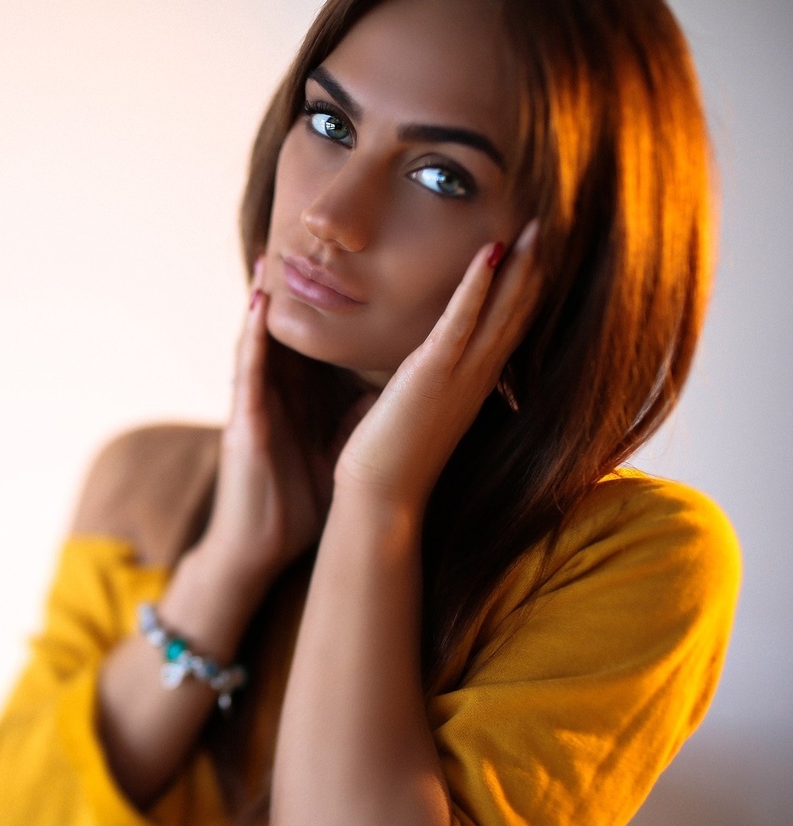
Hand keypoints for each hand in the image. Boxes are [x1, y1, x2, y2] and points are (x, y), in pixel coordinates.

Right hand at [195, 259, 335, 593]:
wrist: (262, 550)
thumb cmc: (298, 504)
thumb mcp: (339, 449)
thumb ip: (357, 416)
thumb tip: (398, 389)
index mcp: (304, 400)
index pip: (322, 342)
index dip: (338, 306)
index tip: (363, 268)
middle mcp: (279, 394)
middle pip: (292, 330)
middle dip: (301, 289)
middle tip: (315, 239)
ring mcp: (257, 403)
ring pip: (264, 339)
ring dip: (267, 297)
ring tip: (276, 252)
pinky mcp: (243, 419)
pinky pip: (246, 368)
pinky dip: (250, 333)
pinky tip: (257, 301)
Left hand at [334, 221, 542, 514]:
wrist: (380, 497)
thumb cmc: (390, 455)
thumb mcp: (416, 407)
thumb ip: (425, 382)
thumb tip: (414, 371)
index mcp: (474, 383)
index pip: (510, 326)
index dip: (526, 288)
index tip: (539, 251)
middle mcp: (477, 377)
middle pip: (518, 312)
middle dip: (535, 266)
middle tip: (549, 223)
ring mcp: (460, 376)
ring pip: (501, 311)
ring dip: (519, 265)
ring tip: (535, 225)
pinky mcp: (432, 375)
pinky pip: (461, 322)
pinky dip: (477, 286)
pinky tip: (490, 251)